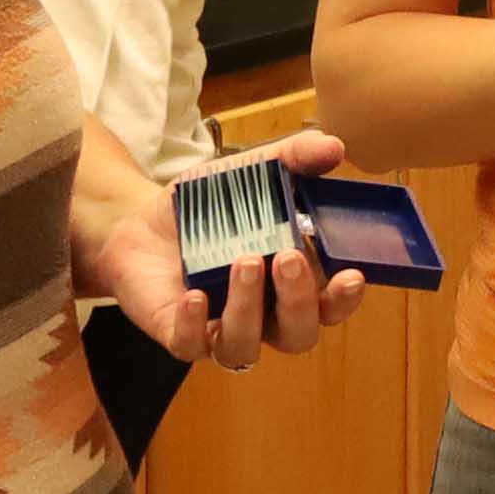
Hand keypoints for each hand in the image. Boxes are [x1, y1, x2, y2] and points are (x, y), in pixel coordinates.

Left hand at [78, 122, 374, 373]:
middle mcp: (264, 317)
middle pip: (297, 335)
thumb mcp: (251, 172)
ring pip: (245, 347)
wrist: (142, 220)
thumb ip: (294, 159)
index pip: (330, 307)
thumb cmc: (210, 206)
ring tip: (244, 261)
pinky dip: (195, 326)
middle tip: (288, 257)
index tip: (352, 275)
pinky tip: (195, 297)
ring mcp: (220, 329)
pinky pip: (191, 346)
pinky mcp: (178, 334)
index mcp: (292, 285)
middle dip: (299, 302)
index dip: (344, 299)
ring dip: (249, 309)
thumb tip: (334, 146)